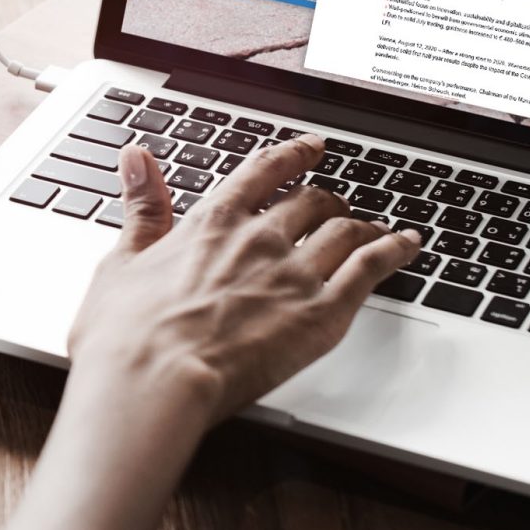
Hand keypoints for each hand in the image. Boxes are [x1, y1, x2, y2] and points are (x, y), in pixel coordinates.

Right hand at [0, 134, 419, 529]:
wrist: (152, 381)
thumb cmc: (128, 335)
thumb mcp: (122, 259)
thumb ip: (141, 206)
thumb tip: (137, 158)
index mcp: (212, 221)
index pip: (263, 171)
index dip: (291, 155)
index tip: (310, 147)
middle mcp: (260, 237)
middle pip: (310, 200)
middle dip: (326, 197)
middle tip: (335, 202)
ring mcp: (294, 273)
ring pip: (345, 229)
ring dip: (363, 223)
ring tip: (374, 226)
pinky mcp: (321, 314)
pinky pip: (370, 269)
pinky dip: (394, 251)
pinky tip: (408, 246)